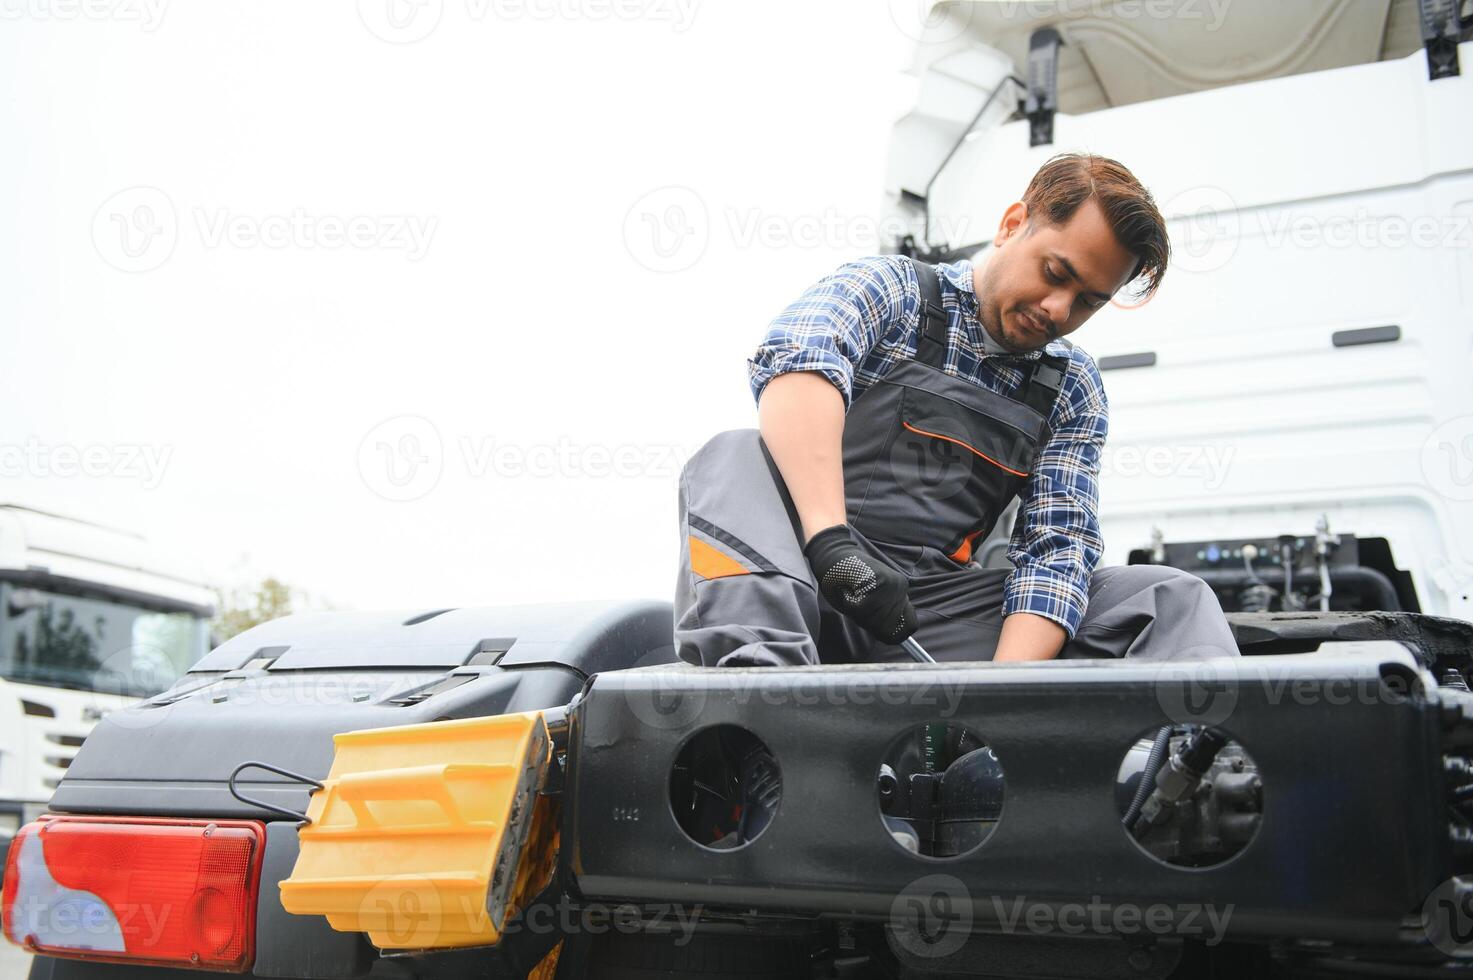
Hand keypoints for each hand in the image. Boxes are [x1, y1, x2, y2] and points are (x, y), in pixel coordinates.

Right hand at [803, 524, 917, 643]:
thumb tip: (895, 634)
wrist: (834, 555)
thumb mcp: (872, 600)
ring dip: (857, 614)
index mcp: (901, 591)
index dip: (890, 631)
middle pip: (888, 627)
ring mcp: (892, 584)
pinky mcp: (880, 582)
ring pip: (874, 620)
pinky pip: (862, 610)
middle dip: (869, 622)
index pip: (910, 626)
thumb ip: (885, 615)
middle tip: (857, 603)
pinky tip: (847, 591)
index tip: (874, 620)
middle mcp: (901, 587)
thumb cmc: (847, 582)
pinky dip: (849, 604)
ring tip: (851, 595)